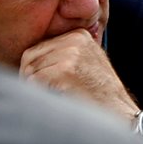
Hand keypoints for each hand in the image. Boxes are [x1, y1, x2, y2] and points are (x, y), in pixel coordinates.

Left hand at [19, 30, 139, 123]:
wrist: (115, 109)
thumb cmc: (96, 92)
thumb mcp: (84, 62)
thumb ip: (61, 54)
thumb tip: (27, 61)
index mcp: (79, 34)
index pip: (37, 48)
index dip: (35, 69)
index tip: (47, 82)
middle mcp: (75, 39)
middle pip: (30, 57)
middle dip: (30, 76)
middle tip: (44, 91)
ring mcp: (71, 53)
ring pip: (29, 69)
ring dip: (33, 86)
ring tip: (53, 95)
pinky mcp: (65, 69)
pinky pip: (33, 80)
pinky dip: (37, 93)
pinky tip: (56, 97)